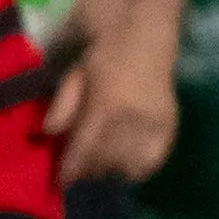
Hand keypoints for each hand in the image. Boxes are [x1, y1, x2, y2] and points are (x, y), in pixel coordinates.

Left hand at [43, 24, 178, 183]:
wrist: (145, 38)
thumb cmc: (104, 56)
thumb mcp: (74, 75)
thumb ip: (63, 105)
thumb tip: (49, 133)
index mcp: (107, 105)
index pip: (85, 148)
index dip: (72, 168)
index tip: (62, 181)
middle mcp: (133, 118)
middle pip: (106, 160)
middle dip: (89, 170)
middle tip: (78, 172)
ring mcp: (154, 123)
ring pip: (129, 164)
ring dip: (111, 170)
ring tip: (99, 168)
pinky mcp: (169, 125)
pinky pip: (154, 159)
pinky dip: (138, 168)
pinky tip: (126, 168)